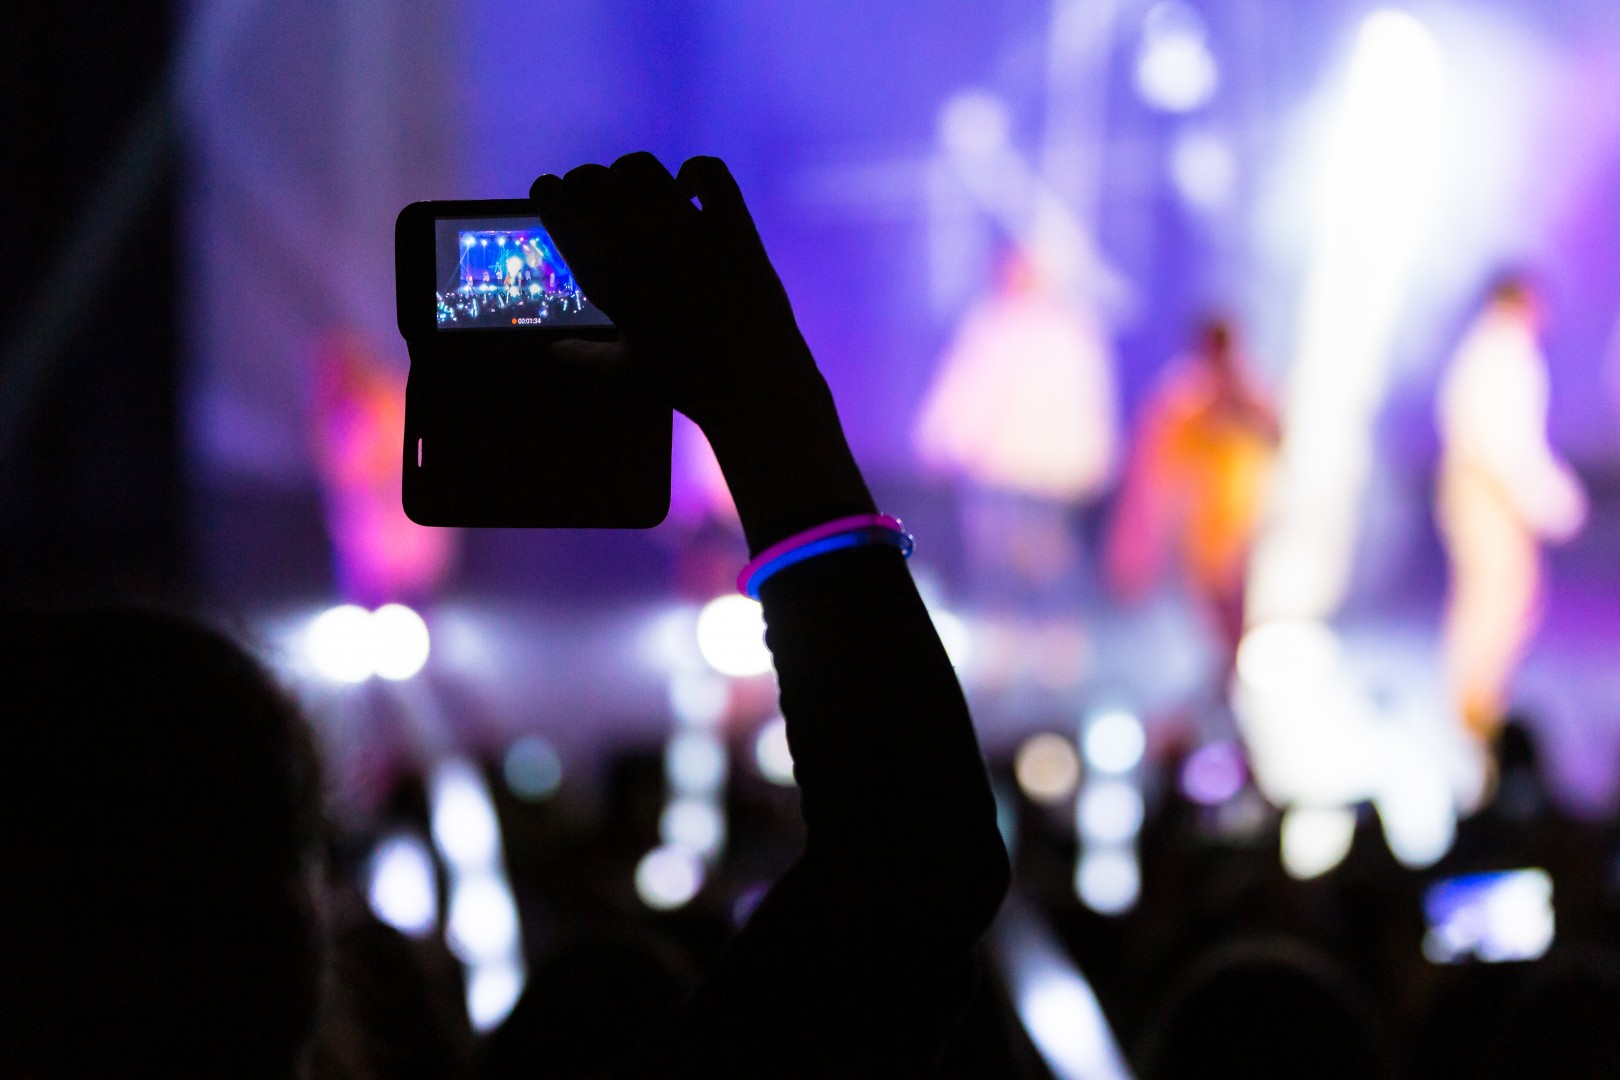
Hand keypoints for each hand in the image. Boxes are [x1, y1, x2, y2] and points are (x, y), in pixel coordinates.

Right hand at [531, 153, 875, 554]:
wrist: (751, 382)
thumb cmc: (684, 380)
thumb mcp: (626, 370)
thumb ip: (584, 356)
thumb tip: (552, 353)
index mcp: (602, 270)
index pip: (553, 197)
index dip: (552, 196)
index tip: (565, 211)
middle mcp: (636, 238)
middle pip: (591, 176)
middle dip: (588, 185)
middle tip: (604, 209)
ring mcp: (686, 226)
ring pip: (641, 166)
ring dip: (633, 177)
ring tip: (643, 202)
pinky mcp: (732, 223)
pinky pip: (709, 171)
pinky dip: (695, 173)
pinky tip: (690, 193)